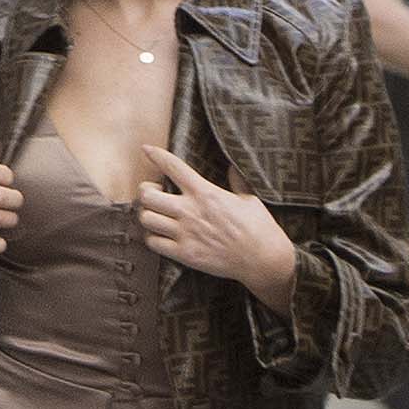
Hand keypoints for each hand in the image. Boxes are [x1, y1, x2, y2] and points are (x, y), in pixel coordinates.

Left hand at [135, 144, 296, 311]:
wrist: (263, 259)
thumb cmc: (259, 227)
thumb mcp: (249, 199)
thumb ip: (236, 181)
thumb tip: (233, 167)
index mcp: (206, 192)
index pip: (174, 167)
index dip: (156, 155)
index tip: (146, 149)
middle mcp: (190, 210)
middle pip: (147, 195)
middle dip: (145, 192)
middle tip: (153, 194)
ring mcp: (185, 233)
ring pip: (145, 218)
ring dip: (146, 215)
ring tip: (155, 215)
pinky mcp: (183, 254)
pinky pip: (152, 242)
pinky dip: (151, 237)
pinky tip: (160, 235)